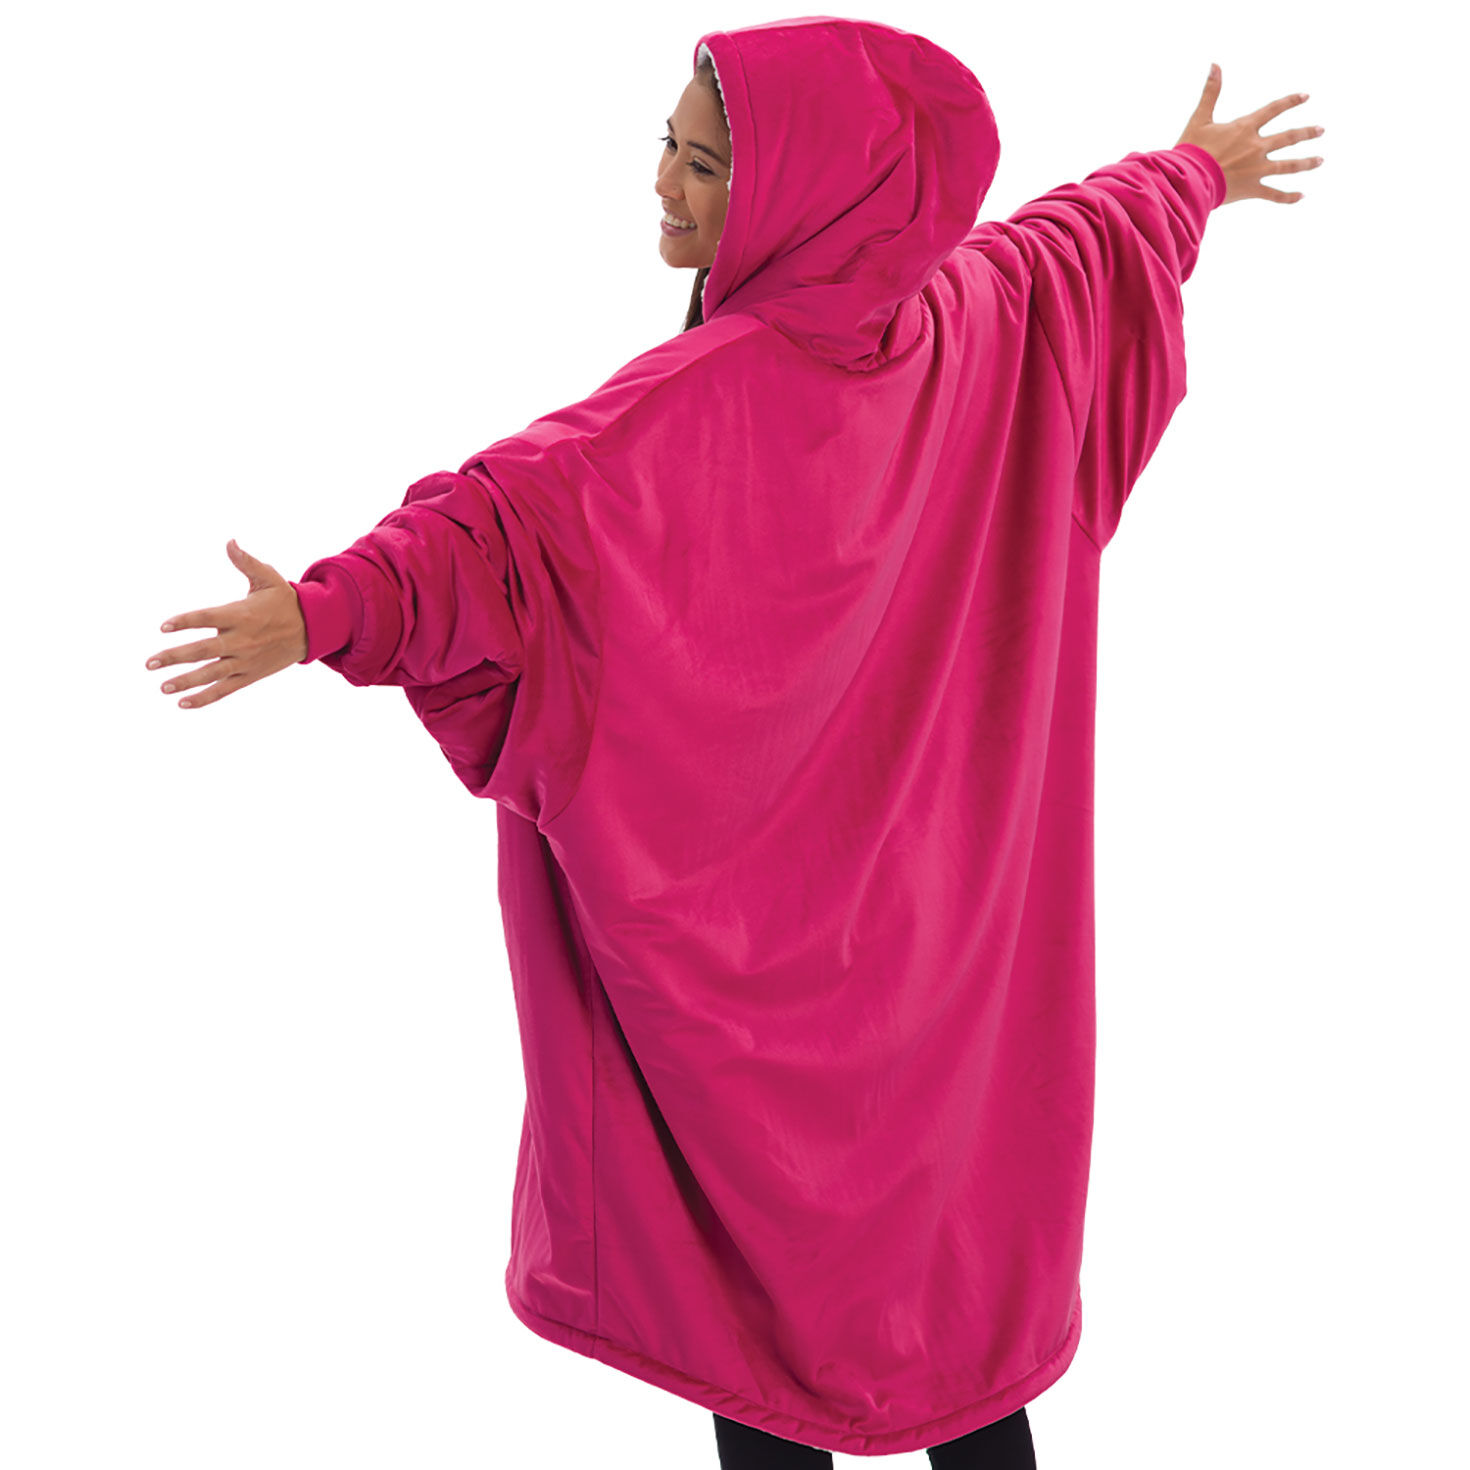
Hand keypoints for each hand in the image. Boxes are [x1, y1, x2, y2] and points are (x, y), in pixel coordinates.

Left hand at [146, 539, 307, 708]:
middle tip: (149, 663)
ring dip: (185, 681)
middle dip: (174, 657)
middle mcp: (241, 640)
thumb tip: (229, 542)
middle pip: (202, 651)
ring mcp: (245, 661)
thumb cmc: (285, 601)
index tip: (164, 626)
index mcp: (241, 615)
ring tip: (162, 686)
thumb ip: (246, 562)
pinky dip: (205, 698)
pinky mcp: (250, 675)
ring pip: (211, 674)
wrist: (313, 630)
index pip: (207, 618)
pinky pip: (224, 689)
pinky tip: (184, 703)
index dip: (185, 622)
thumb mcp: (269, 578)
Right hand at [1177, 63, 1324, 205]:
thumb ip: (1211, 92)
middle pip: (1289, 138)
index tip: (1306, 96)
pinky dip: (1288, 196)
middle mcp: (1256, 146)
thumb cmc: (1191, 150)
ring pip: (1288, 165)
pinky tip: (1301, 196)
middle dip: (1307, 133)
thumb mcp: (1200, 118)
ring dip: (1306, 162)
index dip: (1291, 101)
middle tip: (1321, 130)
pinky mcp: (1251, 189)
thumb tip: (1215, 64)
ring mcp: (1256, 168)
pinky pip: (1274, 194)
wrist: (1188, 179)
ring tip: (1320, 160)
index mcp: (1245, 128)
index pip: (1274, 109)